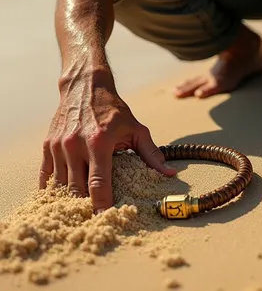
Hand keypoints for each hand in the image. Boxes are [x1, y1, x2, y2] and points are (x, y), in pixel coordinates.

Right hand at [40, 70, 175, 211]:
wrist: (85, 86)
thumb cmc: (113, 109)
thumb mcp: (135, 128)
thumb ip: (151, 153)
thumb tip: (169, 174)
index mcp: (99, 142)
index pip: (98, 184)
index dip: (102, 206)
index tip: (107, 220)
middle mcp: (75, 145)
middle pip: (77, 190)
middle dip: (85, 207)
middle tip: (94, 221)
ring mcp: (58, 146)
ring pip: (60, 186)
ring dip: (69, 200)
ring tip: (79, 212)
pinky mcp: (47, 145)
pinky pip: (45, 177)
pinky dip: (52, 190)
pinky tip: (60, 199)